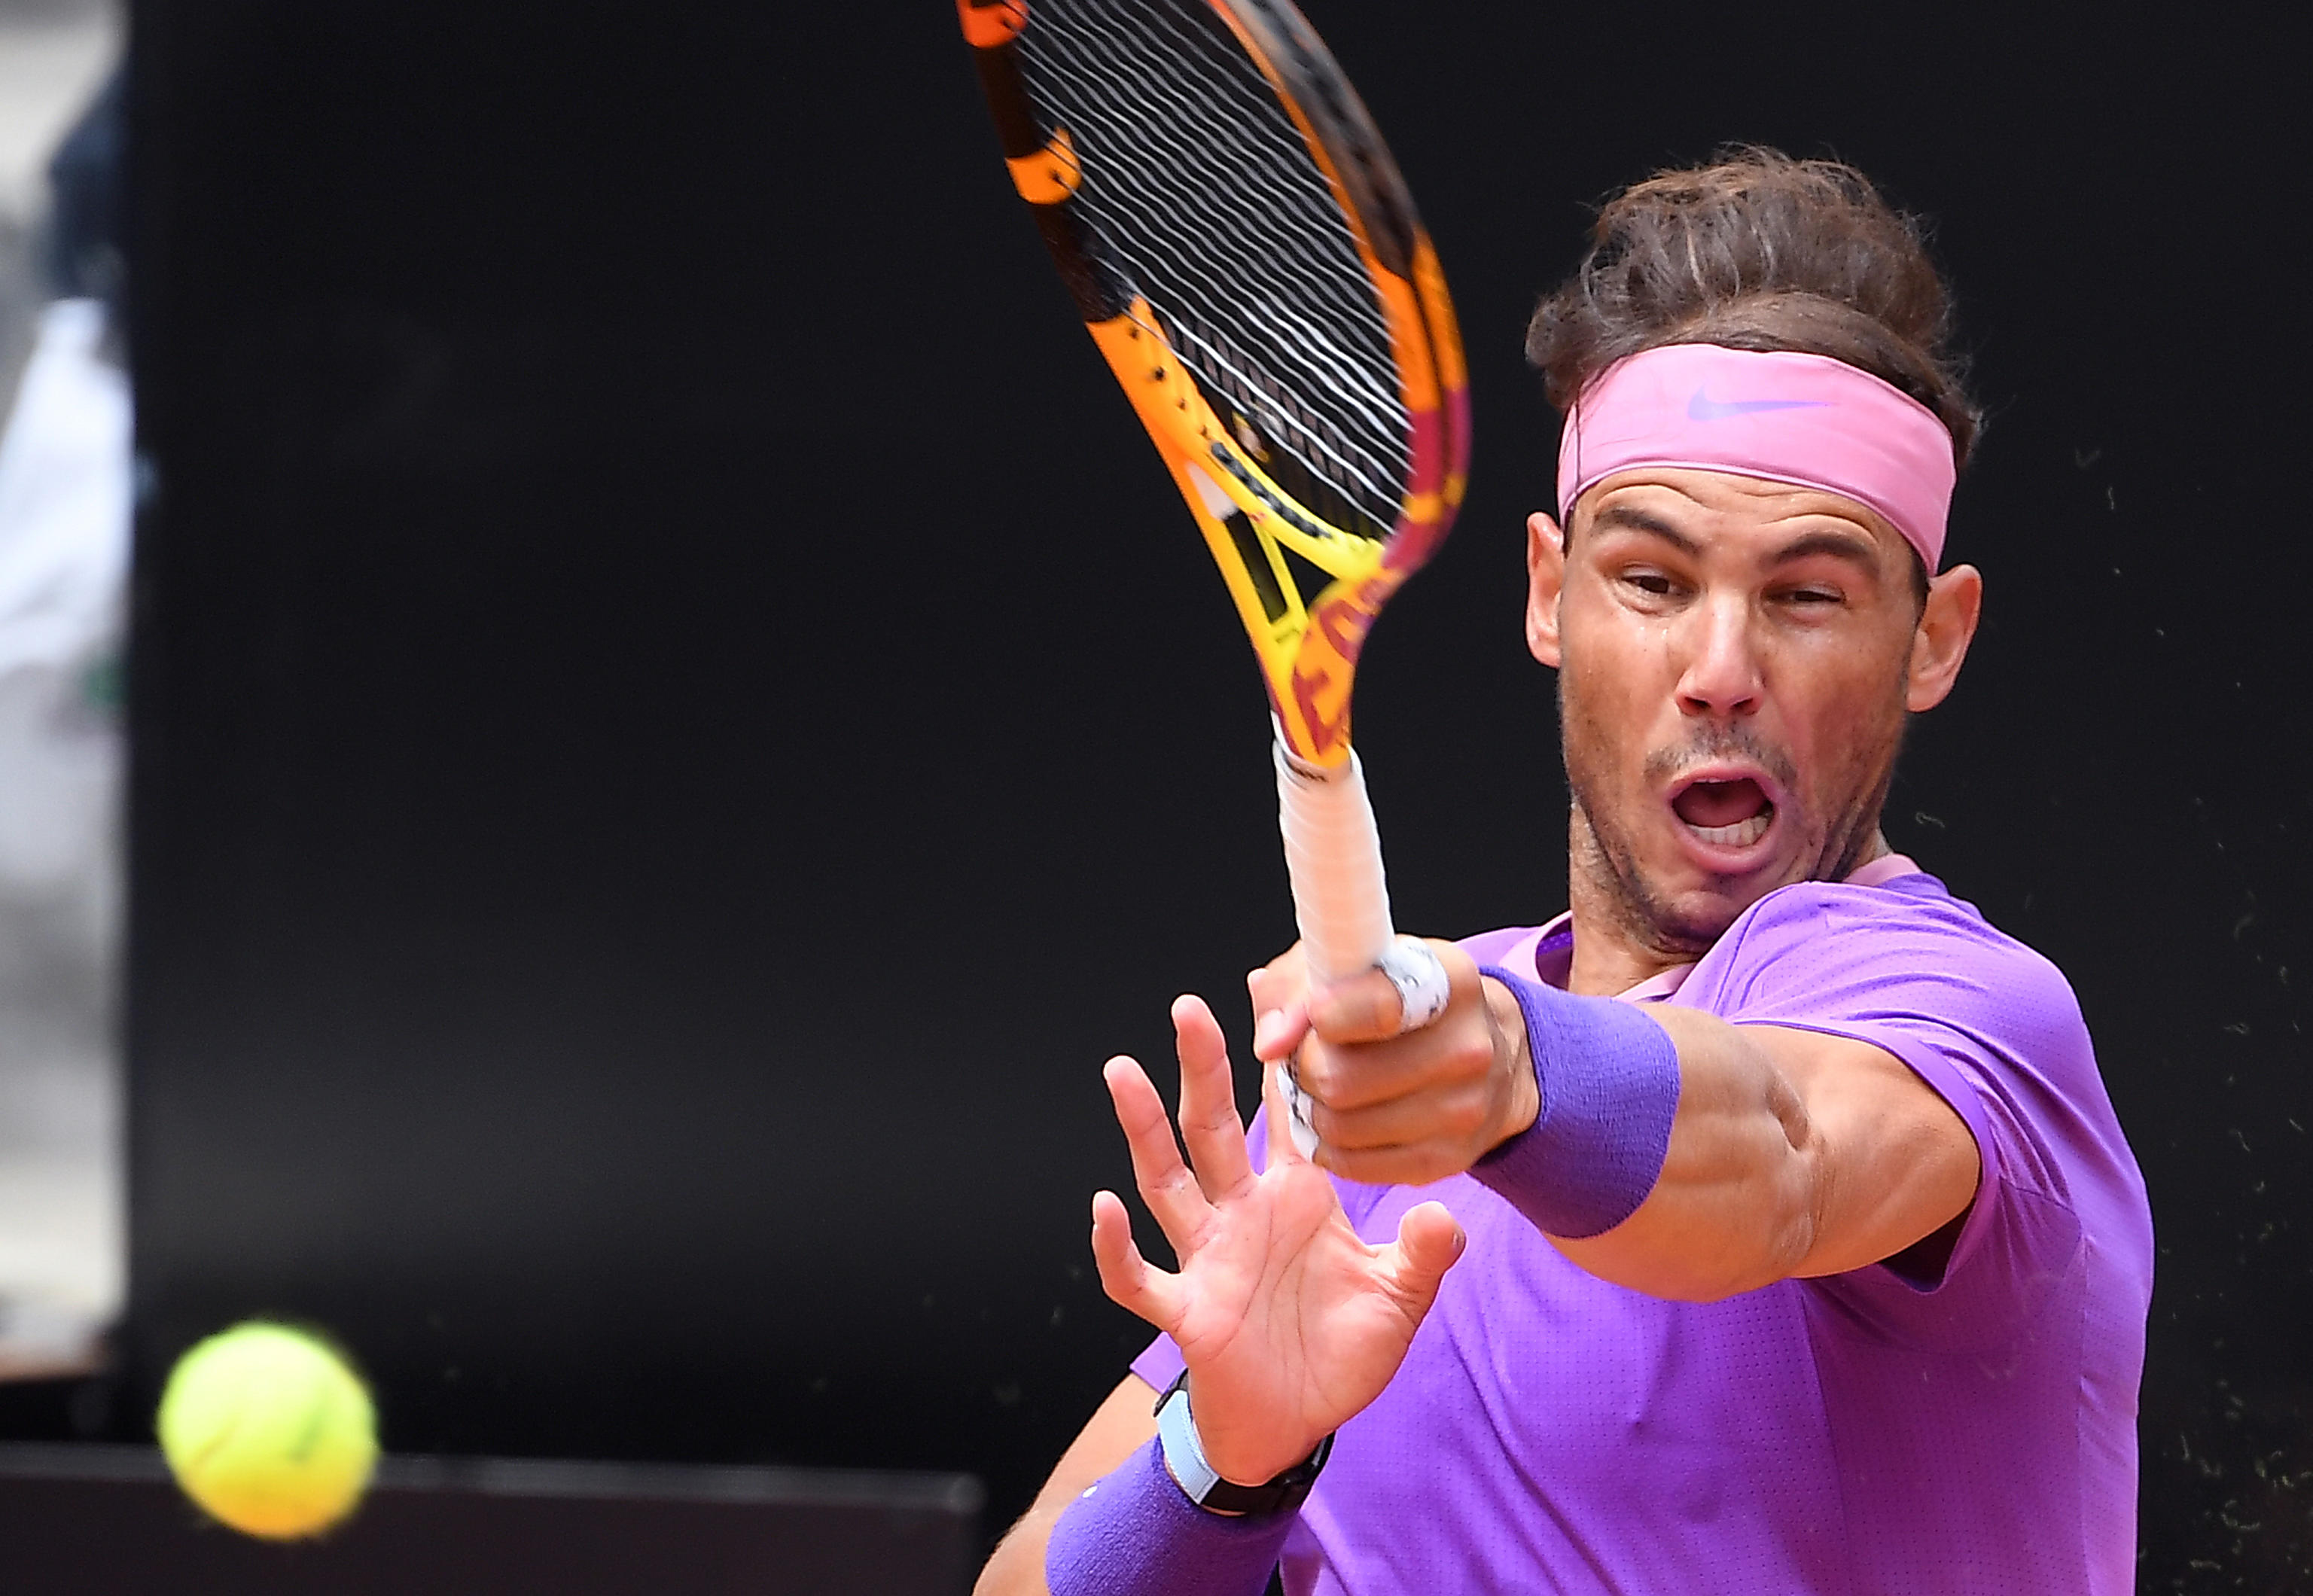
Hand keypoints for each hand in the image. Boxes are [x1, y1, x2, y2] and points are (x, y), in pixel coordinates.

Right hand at [1090, 995, 1465, 1485]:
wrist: (1298, 1424)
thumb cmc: (1341, 1352)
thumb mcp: (1400, 1298)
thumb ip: (1424, 1252)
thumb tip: (1444, 1211)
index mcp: (1293, 1197)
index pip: (1283, 1114)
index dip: (1276, 1060)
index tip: (1269, 990)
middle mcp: (1242, 1214)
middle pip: (1212, 1127)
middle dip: (1201, 1068)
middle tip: (1187, 1007)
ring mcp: (1208, 1258)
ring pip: (1166, 1182)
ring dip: (1143, 1130)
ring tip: (1122, 1070)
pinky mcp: (1186, 1311)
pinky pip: (1141, 1277)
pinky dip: (1118, 1248)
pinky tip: (1100, 1209)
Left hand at [1250, 941, 1539, 1187]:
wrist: (1491, 1050)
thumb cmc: (1402, 998)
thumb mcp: (1353, 964)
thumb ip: (1297, 989)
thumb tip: (1271, 1042)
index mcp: (1447, 981)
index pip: (1378, 1007)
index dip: (1326, 1013)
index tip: (1313, 1012)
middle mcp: (1467, 1047)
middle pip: (1341, 1078)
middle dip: (1305, 1067)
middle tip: (1308, 1056)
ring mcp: (1464, 1109)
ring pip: (1341, 1126)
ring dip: (1313, 1109)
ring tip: (1322, 1086)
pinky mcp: (1449, 1159)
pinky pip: (1356, 1165)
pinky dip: (1330, 1145)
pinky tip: (1338, 1118)